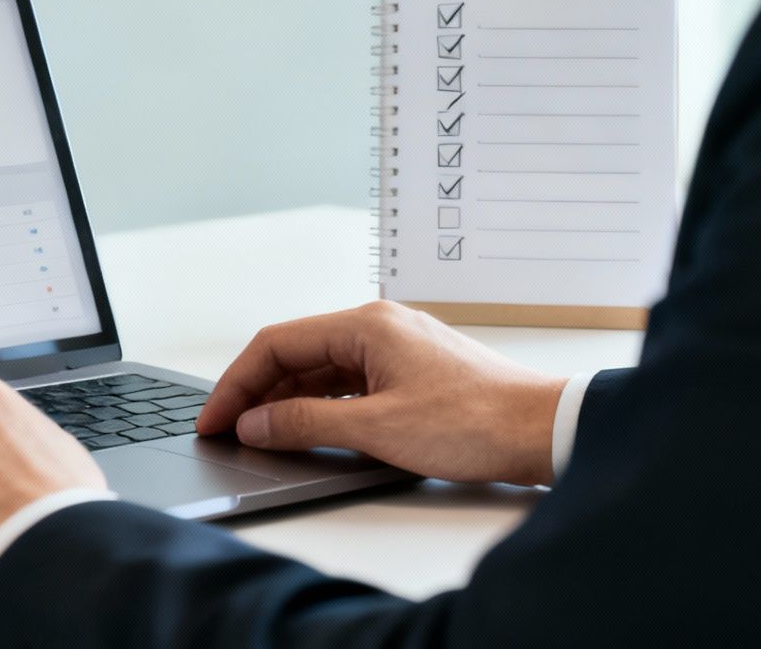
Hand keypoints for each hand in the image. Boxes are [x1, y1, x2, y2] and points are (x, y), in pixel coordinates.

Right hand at [196, 301, 565, 485]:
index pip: (276, 344)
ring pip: (322, 368)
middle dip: (256, 392)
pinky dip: (321, 404)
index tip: (215, 420)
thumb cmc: (475, 423)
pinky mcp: (413, 372)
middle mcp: (379, 326)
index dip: (236, 384)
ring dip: (287, 400)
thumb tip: (256, 424)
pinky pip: (349, 381)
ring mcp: (397, 348)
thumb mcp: (376, 429)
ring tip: (260, 437)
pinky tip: (309, 430)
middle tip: (228, 432)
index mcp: (366, 324)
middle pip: (296, 352)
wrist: (545, 430)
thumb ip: (306, 423)